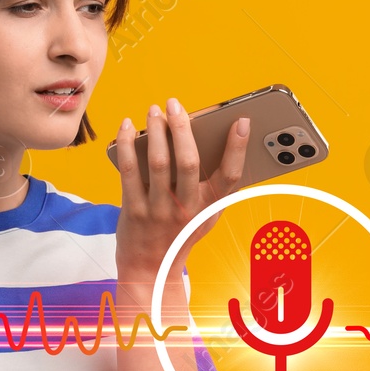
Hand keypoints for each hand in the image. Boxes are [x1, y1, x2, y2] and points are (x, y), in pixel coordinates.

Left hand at [114, 97, 249, 280]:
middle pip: (189, 163)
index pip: (231, 176)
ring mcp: (159, 210)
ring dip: (156, 131)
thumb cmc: (181, 230)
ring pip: (159, 163)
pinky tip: (128, 127)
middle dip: (182, 128)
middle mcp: (187, 209)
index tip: (242, 121)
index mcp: (210, 207)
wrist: (151, 266)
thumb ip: (212, 183)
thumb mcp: (205, 213)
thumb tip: (211, 135)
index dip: (239, 148)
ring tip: (154, 110)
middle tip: (175, 104)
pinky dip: (128, 144)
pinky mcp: (133, 210)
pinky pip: (129, 171)